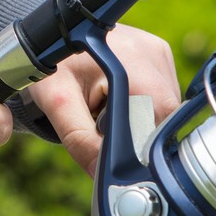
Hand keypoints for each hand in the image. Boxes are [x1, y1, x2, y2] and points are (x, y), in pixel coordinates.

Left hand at [26, 23, 180, 176]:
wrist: (50, 39)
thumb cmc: (51, 69)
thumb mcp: (58, 104)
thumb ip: (81, 140)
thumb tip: (105, 176)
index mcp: (132, 60)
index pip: (158, 120)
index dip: (141, 147)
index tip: (115, 156)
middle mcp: (153, 53)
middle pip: (165, 117)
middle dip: (137, 134)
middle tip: (101, 126)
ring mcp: (160, 53)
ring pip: (165, 110)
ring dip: (141, 122)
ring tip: (106, 110)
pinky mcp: (160, 57)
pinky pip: (161, 98)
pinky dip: (143, 109)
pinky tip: (117, 101)